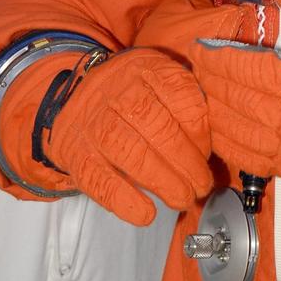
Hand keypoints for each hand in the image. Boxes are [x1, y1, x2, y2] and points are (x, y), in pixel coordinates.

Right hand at [46, 48, 212, 225]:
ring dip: (162, 181)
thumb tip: (205, 149)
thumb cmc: (130, 93)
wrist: (75, 94)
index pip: (180, 93)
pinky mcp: (75, 151)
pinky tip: (146, 213)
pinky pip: (99, 178)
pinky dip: (124, 200)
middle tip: (200, 185)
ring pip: (131, 152)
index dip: (199, 128)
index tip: (206, 154)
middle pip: (157, 126)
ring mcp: (94, 121)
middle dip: (186, 161)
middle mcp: (118, 90)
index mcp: (146, 67)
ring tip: (182, 199)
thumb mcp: (157, 80)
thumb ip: (182, 104)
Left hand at [190, 0, 280, 227]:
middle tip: (197, 66)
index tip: (201, 44)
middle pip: (235, 105)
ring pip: (240, 141)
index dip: (220, 55)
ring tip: (207, 99)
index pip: (245, 70)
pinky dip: (240, 147)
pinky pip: (260, 165)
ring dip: (218, 118)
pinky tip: (237, 135)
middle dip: (211, 84)